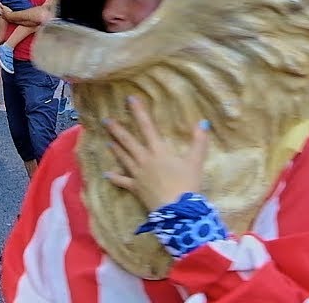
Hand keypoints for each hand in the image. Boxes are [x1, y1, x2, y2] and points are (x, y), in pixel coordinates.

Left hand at [103, 96, 209, 211]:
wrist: (176, 210)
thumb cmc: (187, 184)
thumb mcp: (195, 161)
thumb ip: (199, 141)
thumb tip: (203, 122)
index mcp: (159, 151)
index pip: (147, 127)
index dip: (139, 112)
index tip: (130, 99)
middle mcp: (144, 159)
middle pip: (128, 141)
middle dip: (117, 129)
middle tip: (105, 120)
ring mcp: (137, 174)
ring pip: (123, 158)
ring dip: (116, 149)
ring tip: (108, 141)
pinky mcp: (135, 188)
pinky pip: (122, 182)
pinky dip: (114, 178)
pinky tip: (106, 174)